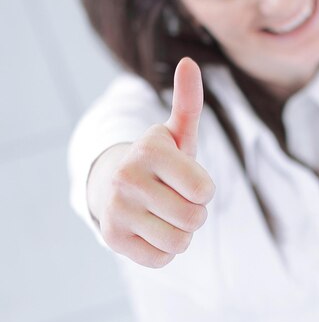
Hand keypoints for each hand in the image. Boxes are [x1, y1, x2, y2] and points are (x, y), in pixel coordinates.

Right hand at [94, 58, 215, 267]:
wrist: (113, 185)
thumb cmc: (159, 162)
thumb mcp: (176, 134)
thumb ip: (188, 102)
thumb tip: (189, 62)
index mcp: (149, 149)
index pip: (205, 191)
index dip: (203, 190)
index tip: (186, 180)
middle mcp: (126, 177)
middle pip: (195, 219)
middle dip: (195, 213)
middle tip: (175, 199)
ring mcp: (115, 210)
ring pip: (180, 242)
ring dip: (181, 233)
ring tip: (164, 214)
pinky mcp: (111, 238)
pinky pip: (161, 259)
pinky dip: (163, 250)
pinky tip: (149, 230)